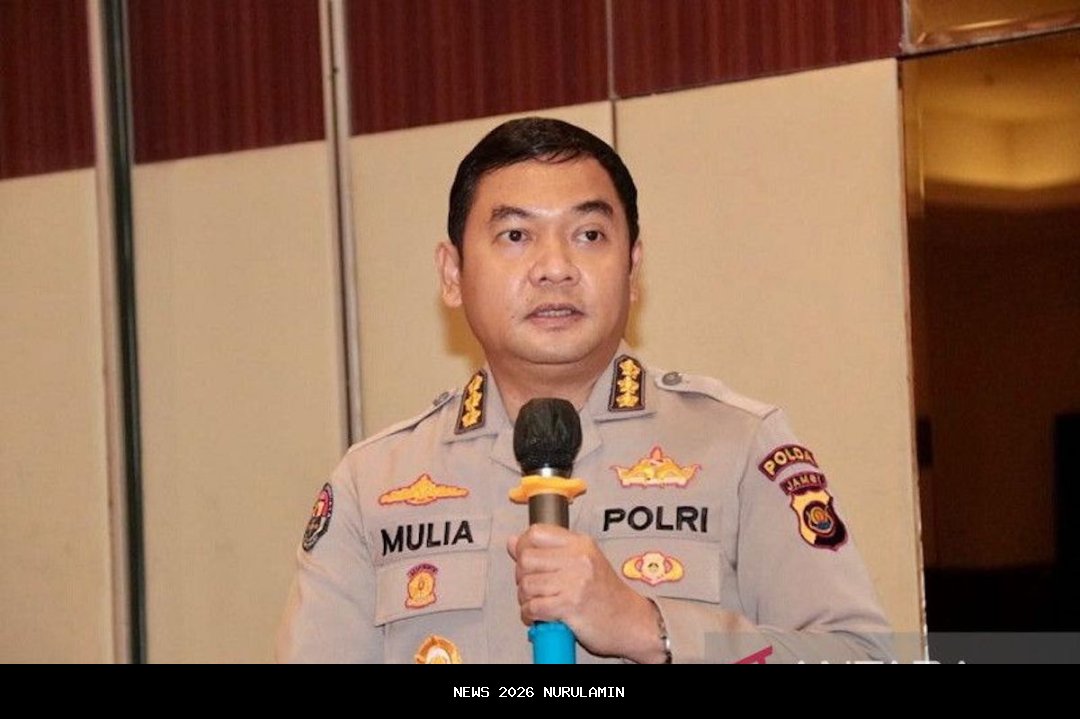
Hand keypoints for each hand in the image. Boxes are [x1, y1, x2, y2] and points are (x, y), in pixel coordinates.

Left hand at [507, 524, 667, 662]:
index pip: (536, 533)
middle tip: (533, 587)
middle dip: (522, 576)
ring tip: (538, 603)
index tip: (525, 560)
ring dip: (526, 599)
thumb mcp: (583, 562)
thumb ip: (549, 551)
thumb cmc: (607, 595)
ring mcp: (575, 582)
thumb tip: (513, 542)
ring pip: (526, 584)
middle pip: (526, 558)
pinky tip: (540, 616)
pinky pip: (533, 607)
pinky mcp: (570, 606)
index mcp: (581, 544)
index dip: (523, 546)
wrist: (631, 622)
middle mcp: (578, 559)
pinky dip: (530, 615)